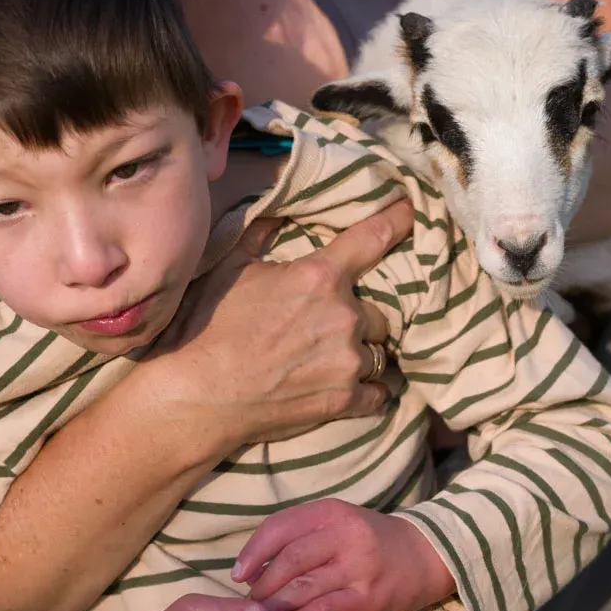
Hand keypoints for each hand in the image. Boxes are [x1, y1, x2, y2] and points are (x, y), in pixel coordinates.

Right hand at [134, 201, 414, 462]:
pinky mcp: (345, 400)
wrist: (199, 394)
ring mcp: (348, 361)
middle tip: (327, 327)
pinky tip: (351, 389)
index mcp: (320, 277)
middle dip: (358, 317)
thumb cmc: (208, 328)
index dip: (396, 221)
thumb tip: (276, 210)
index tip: (411, 213)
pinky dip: (369, 391)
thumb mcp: (230, 269)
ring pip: (379, 351)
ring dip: (362, 352)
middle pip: (378, 310)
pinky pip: (379, 392)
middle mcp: (344, 316)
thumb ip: (260, 234)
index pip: (373, 238)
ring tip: (333, 360)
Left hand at [231, 499, 455, 610]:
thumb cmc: (371, 541)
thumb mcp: (338, 524)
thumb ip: (300, 538)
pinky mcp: (367, 596)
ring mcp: (357, 566)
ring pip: (302, 588)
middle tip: (249, 605)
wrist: (426, 556)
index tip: (238, 575)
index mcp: (330, 512)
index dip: (253, 552)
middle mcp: (344, 534)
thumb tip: (252, 569)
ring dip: (275, 607)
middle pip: (288, 560)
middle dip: (262, 586)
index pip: (279, 527)